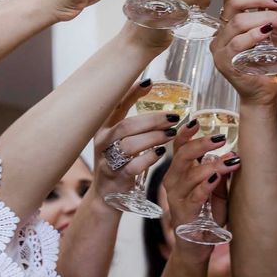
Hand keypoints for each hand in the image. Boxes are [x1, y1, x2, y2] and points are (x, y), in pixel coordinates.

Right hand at [92, 82, 176, 198]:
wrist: (106, 194)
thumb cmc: (118, 160)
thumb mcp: (119, 138)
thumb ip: (133, 120)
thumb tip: (150, 88)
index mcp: (104, 127)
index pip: (116, 105)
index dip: (131, 93)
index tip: (149, 82)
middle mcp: (103, 141)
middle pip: (126, 126)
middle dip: (152, 120)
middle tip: (173, 117)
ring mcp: (108, 160)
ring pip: (130, 145)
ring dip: (154, 138)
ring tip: (171, 134)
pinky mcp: (116, 177)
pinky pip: (133, 166)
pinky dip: (149, 158)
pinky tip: (161, 153)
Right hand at [162, 122, 239, 261]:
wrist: (195, 247)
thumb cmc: (205, 215)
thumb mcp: (213, 189)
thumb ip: (217, 172)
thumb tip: (232, 152)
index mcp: (178, 173)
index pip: (178, 148)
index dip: (185, 133)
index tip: (196, 120)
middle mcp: (173, 182)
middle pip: (182, 156)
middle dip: (200, 144)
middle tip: (219, 138)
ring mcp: (177, 198)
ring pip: (190, 174)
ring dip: (211, 164)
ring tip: (229, 160)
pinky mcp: (185, 213)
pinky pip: (195, 195)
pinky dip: (207, 185)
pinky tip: (217, 178)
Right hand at [210, 0, 276, 105]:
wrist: (264, 93)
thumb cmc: (267, 64)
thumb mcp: (273, 31)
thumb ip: (272, 10)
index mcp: (230, 22)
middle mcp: (221, 33)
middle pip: (233, 3)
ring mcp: (220, 48)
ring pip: (238, 22)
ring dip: (264, 17)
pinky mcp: (224, 63)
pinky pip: (237, 43)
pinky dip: (254, 35)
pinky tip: (268, 33)